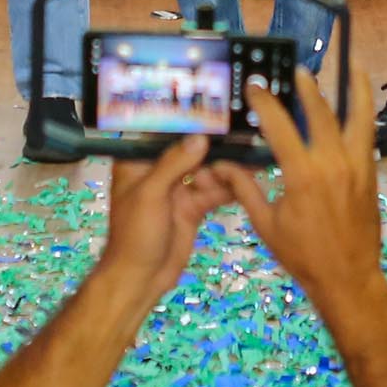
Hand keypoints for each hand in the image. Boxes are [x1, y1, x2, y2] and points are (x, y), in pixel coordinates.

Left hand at [100, 134, 236, 308]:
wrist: (141, 278)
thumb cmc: (135, 233)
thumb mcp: (150, 193)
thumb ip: (174, 163)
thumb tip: (201, 136)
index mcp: (139, 162)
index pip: (163, 132)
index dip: (188, 120)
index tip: (215, 107)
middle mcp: (159, 171)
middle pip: (190, 150)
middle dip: (214, 144)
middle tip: (243, 132)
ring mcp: (177, 190)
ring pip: (205, 170)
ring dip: (226, 166)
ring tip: (251, 156)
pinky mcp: (193, 207)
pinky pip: (213, 191)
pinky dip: (229, 187)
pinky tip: (249, 178)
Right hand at [214, 54, 381, 301]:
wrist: (348, 278)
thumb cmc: (303, 255)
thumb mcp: (267, 224)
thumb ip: (245, 189)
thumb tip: (221, 165)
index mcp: (302, 175)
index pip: (280, 126)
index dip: (265, 102)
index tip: (255, 86)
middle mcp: (333, 163)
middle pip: (321, 112)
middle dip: (306, 88)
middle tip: (295, 72)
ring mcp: (357, 166)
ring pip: (359, 117)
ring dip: (354, 89)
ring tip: (353, 66)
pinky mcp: (370, 173)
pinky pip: (368, 135)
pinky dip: (365, 115)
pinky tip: (360, 103)